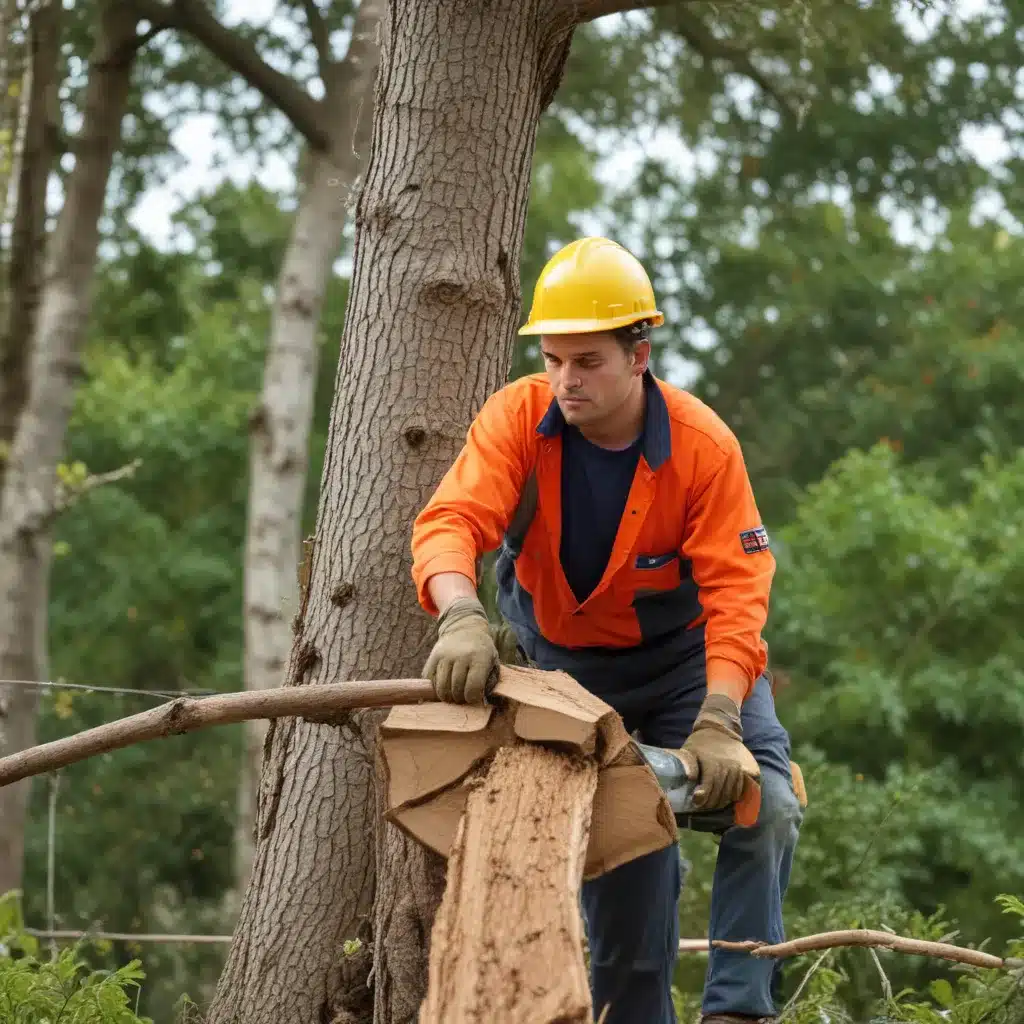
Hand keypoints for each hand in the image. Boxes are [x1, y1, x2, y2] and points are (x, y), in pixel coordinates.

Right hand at [422, 596, 498, 703]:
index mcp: (479, 658)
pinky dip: (436, 688)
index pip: (473, 688)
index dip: (472, 698)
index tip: (473, 698)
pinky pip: (430, 681)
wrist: (465, 628)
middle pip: (456, 689)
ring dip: (447, 697)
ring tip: (453, 695)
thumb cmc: (482, 651)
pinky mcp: (432, 657)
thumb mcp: (493, 662)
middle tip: (463, 698)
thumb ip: (490, 681)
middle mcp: (460, 656)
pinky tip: (445, 685)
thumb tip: (481, 702)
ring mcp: (444, 656)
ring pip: (441, 688)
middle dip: (459, 699)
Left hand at [680, 693, 758, 810]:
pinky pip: (741, 789)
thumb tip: (688, 779)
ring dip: (721, 802)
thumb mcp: (689, 750)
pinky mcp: (749, 770)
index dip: (702, 798)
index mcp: (713, 763)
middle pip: (719, 794)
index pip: (708, 787)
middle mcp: (728, 767)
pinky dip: (732, 796)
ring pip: (731, 794)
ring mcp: (740, 769)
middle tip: (702, 806)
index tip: (695, 802)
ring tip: (712, 803)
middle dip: (709, 803)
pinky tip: (724, 797)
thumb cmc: (701, 742)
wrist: (721, 729)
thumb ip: (688, 765)